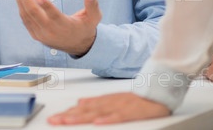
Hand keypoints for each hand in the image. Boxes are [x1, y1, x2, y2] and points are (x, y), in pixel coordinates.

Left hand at [12, 0, 99, 55]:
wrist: (77, 46)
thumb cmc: (85, 28)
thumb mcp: (94, 18)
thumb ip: (92, 6)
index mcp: (65, 27)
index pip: (55, 16)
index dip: (47, 7)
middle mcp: (51, 32)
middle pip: (34, 13)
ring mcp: (41, 34)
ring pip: (26, 15)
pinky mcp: (35, 35)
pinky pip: (25, 19)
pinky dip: (21, 7)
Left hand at [48, 92, 169, 124]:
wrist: (158, 91)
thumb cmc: (136, 99)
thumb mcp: (113, 99)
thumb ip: (96, 101)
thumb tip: (80, 102)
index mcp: (104, 101)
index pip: (82, 108)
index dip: (67, 112)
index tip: (54, 118)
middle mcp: (108, 102)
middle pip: (85, 110)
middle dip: (68, 116)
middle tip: (54, 120)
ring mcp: (120, 106)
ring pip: (97, 113)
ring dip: (81, 117)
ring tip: (67, 121)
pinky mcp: (132, 112)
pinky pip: (118, 116)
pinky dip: (108, 119)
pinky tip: (98, 122)